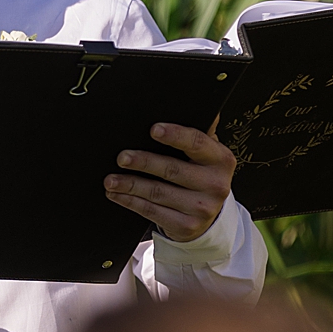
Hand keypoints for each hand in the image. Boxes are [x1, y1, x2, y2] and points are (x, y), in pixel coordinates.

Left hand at [104, 120, 233, 241]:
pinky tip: (117, 194)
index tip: (153, 129)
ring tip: (111, 179)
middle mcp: (215, 185)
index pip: (197, 143)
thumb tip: (195, 105)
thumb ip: (198, 134)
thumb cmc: (201, 177)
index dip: (174, 135)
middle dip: (143, 162)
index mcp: (221, 160)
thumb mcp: (206, 156)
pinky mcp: (187, 226)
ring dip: (130, 184)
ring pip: (158, 193)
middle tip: (121, 157)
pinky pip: (152, 211)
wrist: (209, 219)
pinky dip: (130, 201)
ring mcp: (202, 208)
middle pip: (173, 169)